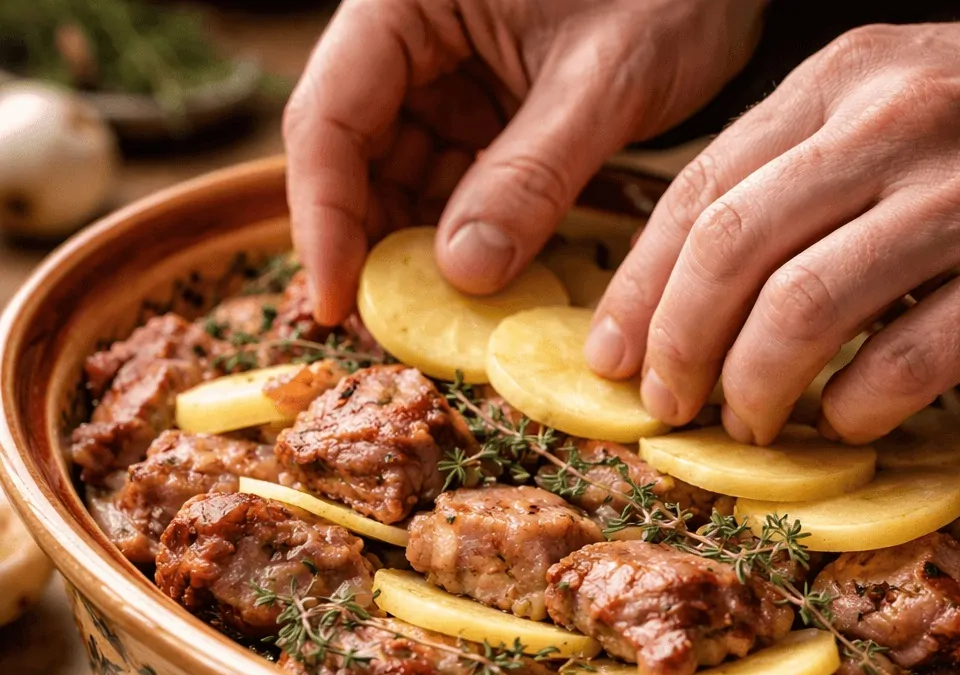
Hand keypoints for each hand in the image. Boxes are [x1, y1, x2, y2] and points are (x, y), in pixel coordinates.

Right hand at [284, 0, 763, 323]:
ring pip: (401, 179)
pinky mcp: (485, 112)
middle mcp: (412, 37)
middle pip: (354, 156)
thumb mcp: (605, 78)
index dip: (324, 217)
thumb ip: (532, 173)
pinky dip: (466, 236)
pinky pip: (454, 186)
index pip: (330, 116)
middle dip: (372, 243)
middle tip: (394, 323)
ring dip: (419, 249)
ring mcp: (447, 78)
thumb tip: (462, 274)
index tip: (335, 301)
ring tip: (445, 312)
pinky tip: (485, 279)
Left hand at [588, 22, 959, 443]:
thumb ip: (784, 175)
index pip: (698, 193)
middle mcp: (893, 124)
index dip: (640, 290)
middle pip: (730, 252)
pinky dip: (854, 409)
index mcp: (838, 81)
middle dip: (678, 346)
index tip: (612, 356)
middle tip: (668, 403)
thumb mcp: (877, 110)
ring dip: (753, 388)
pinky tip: (843, 421)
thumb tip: (676, 293)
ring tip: (748, 422)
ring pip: (801, 311)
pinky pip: (904, 362)